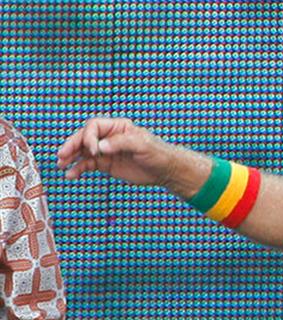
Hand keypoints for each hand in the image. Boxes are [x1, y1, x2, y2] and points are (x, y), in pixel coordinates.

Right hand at [56, 117, 179, 185]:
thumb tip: (100, 147)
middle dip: (72, 146)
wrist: (166, 171)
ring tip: (61, 165)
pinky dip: (78, 169)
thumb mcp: (142, 145)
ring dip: (71, 158)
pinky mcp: (105, 164)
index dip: (89, 137)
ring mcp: (105, 151)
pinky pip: (87, 164)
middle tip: (62, 155)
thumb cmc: (158, 154)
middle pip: (84, 138)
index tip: (93, 150)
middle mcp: (108, 137)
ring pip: (82, 152)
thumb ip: (121, 143)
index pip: (94, 127)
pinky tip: (71, 175)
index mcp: (118, 127)